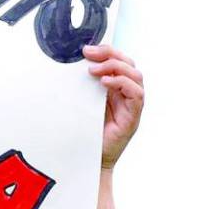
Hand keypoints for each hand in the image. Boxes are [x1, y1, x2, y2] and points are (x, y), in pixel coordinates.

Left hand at [85, 45, 143, 167]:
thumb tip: (72, 64)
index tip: (86, 49)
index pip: (118, 61)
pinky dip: (123, 84)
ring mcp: (132, 105)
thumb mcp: (82, 102)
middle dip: (109, 54)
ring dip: (115, 67)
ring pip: (135, 75)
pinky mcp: (134, 117)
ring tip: (94, 70)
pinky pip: (137, 94)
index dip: (106, 50)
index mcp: (115, 87)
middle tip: (88, 54)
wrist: (89, 159)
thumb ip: (84, 85)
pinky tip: (105, 83)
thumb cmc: (86, 132)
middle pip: (129, 64)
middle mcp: (126, 94)